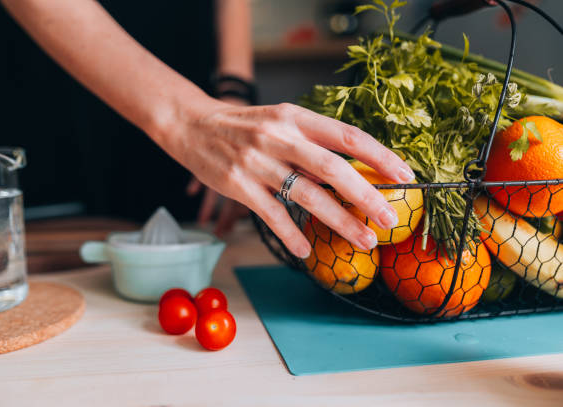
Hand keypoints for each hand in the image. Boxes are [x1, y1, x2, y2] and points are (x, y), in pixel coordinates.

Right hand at [156, 100, 414, 258]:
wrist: (193, 125)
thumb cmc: (244, 126)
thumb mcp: (280, 120)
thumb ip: (312, 142)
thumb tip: (353, 170)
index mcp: (295, 117)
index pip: (348, 136)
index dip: (380, 156)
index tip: (406, 176)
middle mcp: (279, 137)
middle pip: (333, 169)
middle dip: (367, 197)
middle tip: (390, 220)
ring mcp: (257, 161)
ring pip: (307, 196)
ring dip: (339, 221)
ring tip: (363, 240)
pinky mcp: (237, 185)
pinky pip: (271, 215)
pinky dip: (291, 235)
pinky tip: (305, 252)